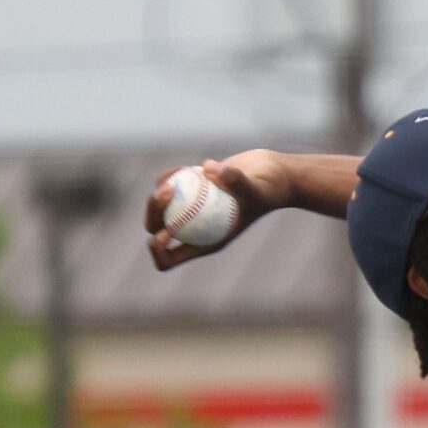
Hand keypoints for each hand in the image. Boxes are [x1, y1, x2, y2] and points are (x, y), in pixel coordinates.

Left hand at [145, 152, 286, 269]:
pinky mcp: (190, 188)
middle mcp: (195, 228)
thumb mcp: (257, 189)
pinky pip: (166, 184)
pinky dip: (169, 176)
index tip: (164, 231)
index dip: (157, 250)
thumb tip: (208, 168)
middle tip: (169, 192)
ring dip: (159, 192)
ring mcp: (190, 208)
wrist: (274, 176)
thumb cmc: (270, 190)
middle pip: (156, 228)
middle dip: (153, 212)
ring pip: (157, 207)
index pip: (169, 258)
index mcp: (205, 242)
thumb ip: (235, 180)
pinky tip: (184, 169)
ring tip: (177, 180)